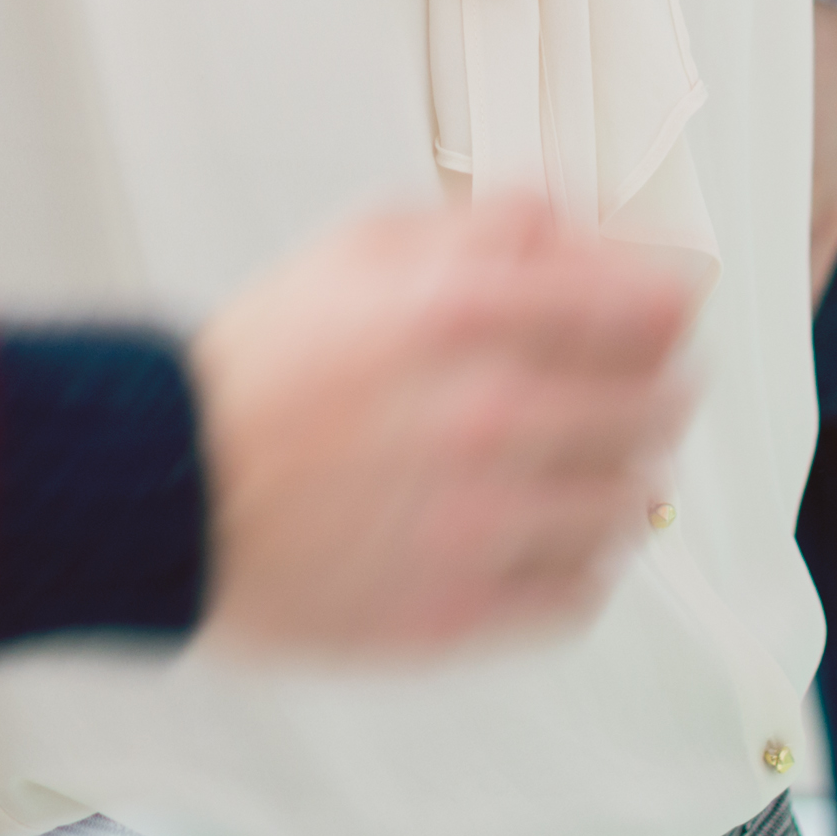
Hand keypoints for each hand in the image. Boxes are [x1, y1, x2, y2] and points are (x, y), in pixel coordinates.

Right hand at [192, 198, 698, 656]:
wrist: (163, 491)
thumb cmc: (256, 372)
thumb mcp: (360, 249)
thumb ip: (483, 226)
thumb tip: (576, 224)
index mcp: (464, 314)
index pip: (648, 308)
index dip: (673, 305)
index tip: (669, 310)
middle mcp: (486, 417)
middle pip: (658, 406)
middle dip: (660, 387)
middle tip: (639, 387)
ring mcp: (478, 524)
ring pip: (633, 503)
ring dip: (625, 476)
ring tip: (585, 464)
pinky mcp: (458, 611)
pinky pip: (583, 594)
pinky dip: (584, 562)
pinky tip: (548, 534)